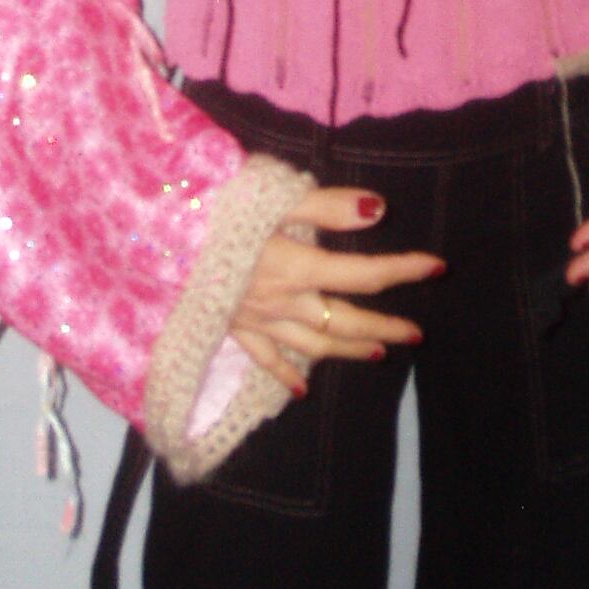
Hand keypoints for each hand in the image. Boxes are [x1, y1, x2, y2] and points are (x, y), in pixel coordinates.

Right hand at [230, 187, 444, 395]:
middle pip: (346, 320)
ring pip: (313, 345)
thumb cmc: (210, 211)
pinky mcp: (230, 328)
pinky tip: (301, 391)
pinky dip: (285, 375)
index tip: (437, 267)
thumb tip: (379, 210)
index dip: (404, 269)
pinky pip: (264, 359)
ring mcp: (256, 320)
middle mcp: (282, 301)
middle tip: (417, 333)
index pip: (364, 274)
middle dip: (385, 326)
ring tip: (378, 354)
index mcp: (297, 267)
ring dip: (348, 350)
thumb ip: (327, 205)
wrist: (150, 240)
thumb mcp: (270, 197)